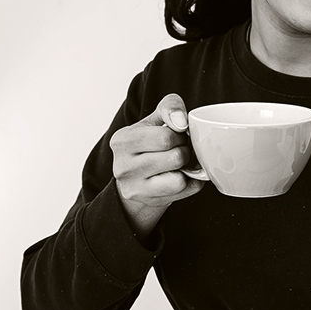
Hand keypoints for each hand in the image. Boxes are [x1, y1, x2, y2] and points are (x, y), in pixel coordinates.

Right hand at [111, 93, 204, 236]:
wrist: (136, 179)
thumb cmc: (148, 144)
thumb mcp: (154, 120)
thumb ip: (169, 107)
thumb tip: (181, 121)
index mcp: (122, 140)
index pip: (165, 137)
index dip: (180, 134)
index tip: (176, 134)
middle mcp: (123, 166)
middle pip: (175, 157)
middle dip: (185, 150)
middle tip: (179, 149)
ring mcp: (134, 187)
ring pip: (179, 178)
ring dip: (187, 169)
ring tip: (178, 163)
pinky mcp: (147, 201)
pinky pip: (183, 191)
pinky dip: (189, 183)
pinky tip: (178, 176)